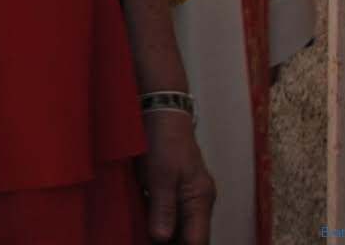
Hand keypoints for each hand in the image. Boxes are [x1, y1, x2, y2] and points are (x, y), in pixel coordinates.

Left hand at [139, 108, 215, 244]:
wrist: (161, 113)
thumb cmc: (163, 140)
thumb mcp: (160, 176)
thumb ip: (163, 209)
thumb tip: (162, 239)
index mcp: (201, 200)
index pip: (197, 240)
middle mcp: (199, 201)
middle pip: (189, 234)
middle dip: (171, 241)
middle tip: (146, 240)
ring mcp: (188, 194)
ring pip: (180, 224)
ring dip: (164, 232)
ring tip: (144, 235)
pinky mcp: (175, 187)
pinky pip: (171, 211)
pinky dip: (159, 219)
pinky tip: (143, 223)